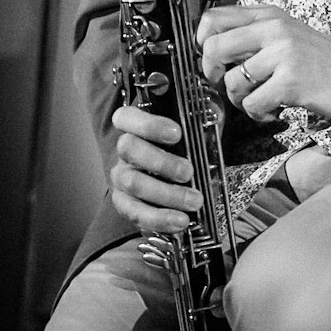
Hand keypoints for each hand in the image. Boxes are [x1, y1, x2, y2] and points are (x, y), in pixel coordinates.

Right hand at [109, 104, 200, 236]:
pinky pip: (135, 213)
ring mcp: (121, 177)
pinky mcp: (124, 203)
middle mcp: (124, 150)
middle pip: (129, 149)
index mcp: (133, 126)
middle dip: (161, 162)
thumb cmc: (182, 146)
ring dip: (166, 194)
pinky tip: (181, 221)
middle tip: (189, 172)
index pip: (126, 117)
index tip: (177, 133)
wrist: (173, 176)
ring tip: (194, 201)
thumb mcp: (191, 125)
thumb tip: (209, 109)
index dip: (148, 124)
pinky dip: (159, 219)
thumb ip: (197, 115)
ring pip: (133, 183)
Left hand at [196, 4, 330, 122]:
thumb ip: (254, 35)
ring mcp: (283, 54)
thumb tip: (210, 51)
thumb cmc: (322, 59)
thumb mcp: (286, 34)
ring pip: (231, 81)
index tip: (212, 59)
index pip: (214, 17)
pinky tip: (274, 111)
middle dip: (211, 74)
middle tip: (227, 85)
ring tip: (260, 101)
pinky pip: (252, 103)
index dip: (202, 42)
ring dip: (240, 100)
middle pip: (214, 48)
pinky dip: (258, 114)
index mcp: (269, 15)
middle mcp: (274, 29)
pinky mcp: (291, 81)